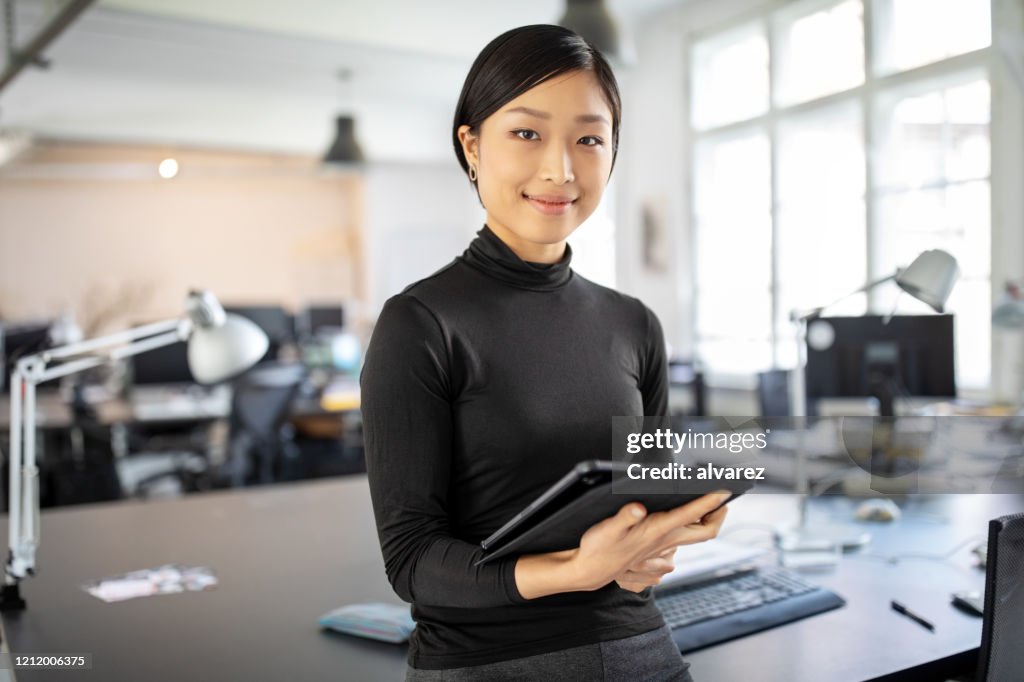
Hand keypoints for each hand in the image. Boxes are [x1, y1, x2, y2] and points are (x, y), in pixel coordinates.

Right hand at [573, 492, 729, 591]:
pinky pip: (683, 538)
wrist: (591, 570)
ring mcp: (664, 546)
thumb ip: (624, 517)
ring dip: (705, 518)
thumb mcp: (607, 529)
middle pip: (706, 531)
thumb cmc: (599, 548)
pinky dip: (690, 525)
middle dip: (719, 513)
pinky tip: (683, 514)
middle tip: (723, 496)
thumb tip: (638, 507)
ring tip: (708, 501)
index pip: (693, 515)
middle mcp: (666, 540)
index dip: (710, 501)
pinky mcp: (658, 547)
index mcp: (658, 531)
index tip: (725, 488)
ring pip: (696, 535)